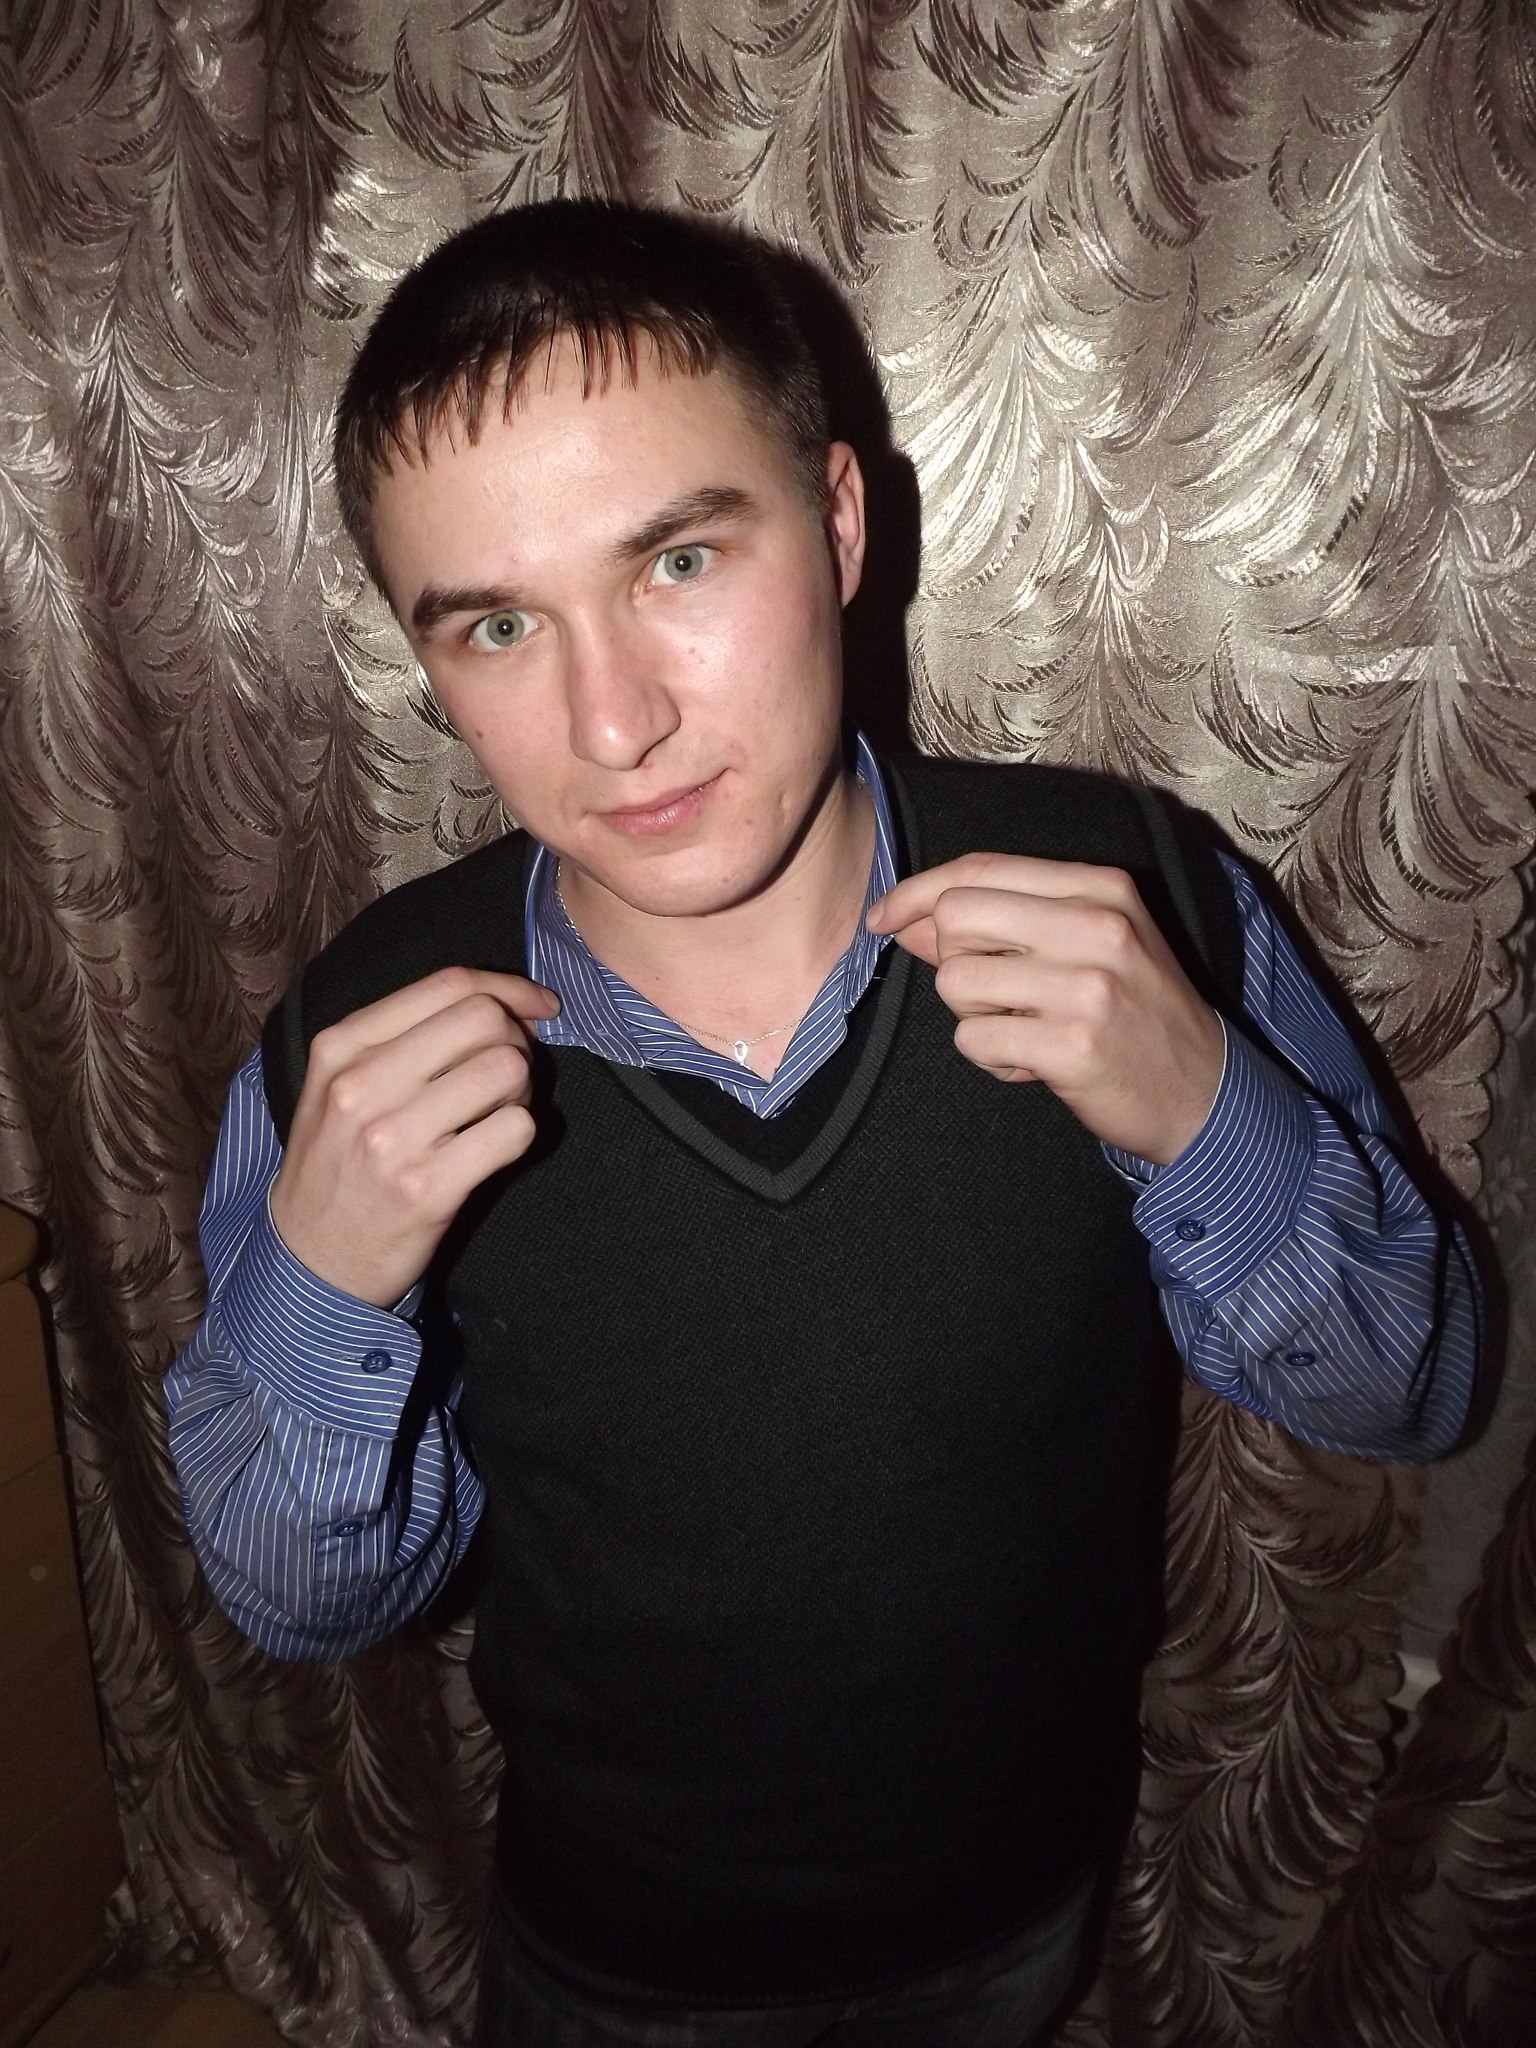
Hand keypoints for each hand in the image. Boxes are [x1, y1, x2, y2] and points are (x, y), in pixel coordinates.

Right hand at [269, 967, 560, 1304]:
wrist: (309, 1261)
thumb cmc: (336, 1165)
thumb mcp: (338, 1085)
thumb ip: (403, 1039)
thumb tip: (504, 1007)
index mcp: (341, 1047)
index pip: (448, 983)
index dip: (509, 988)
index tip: (539, 1006)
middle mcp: (361, 1084)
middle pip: (484, 1018)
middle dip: (518, 1039)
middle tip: (511, 1073)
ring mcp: (392, 1138)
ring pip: (506, 1068)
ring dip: (523, 1088)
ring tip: (498, 1112)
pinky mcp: (426, 1188)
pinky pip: (514, 1130)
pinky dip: (520, 1134)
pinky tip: (496, 1148)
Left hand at [867, 853, 1224, 1164]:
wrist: (1202, 1095)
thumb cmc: (1136, 1014)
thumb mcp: (1087, 946)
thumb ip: (1002, 922)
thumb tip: (907, 917)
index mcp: (1100, 888)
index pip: (980, 869)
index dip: (917, 891)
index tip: (883, 918)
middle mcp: (1096, 926)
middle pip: (955, 917)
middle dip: (952, 960)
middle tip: (997, 994)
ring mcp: (1085, 986)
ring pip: (955, 982)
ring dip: (975, 1016)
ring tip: (1026, 1031)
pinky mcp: (1071, 1045)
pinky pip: (972, 1039)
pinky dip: (991, 1059)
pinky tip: (1033, 1064)